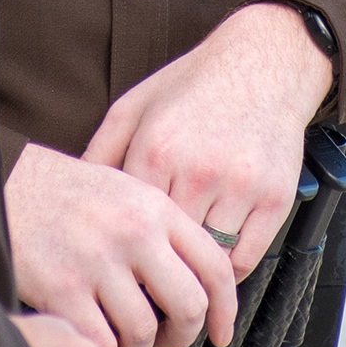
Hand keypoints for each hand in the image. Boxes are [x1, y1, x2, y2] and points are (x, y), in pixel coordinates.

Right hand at [8, 144, 233, 346]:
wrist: (0, 184)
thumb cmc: (68, 195)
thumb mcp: (126, 190)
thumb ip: (164, 229)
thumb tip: (204, 284)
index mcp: (155, 207)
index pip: (215, 267)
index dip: (226, 310)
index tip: (221, 333)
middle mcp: (133, 232)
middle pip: (188, 307)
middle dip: (182, 336)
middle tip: (166, 339)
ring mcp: (96, 262)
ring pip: (144, 333)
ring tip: (122, 337)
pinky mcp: (61, 289)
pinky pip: (101, 345)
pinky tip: (94, 340)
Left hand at [83, 3, 337, 283]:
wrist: (265, 62)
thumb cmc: (194, 86)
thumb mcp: (134, 106)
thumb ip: (101, 153)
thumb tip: (70, 200)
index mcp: (156, 149)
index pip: (129, 226)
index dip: (121, 250)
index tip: (117, 267)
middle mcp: (198, 170)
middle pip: (167, 249)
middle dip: (155, 268)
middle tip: (145, 284)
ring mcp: (240, 186)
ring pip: (206, 259)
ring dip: (192, 271)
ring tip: (179, 275)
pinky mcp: (275, 198)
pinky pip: (246, 258)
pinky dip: (227, 269)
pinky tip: (213, 262)